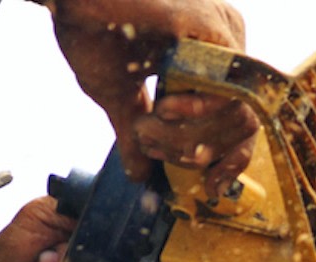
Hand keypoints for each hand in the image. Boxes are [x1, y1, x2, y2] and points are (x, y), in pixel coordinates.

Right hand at [48, 0, 257, 193]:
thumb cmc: (92, 35)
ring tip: (151, 124)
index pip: (244, 121)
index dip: (232, 161)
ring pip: (239, 113)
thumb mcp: (119, 97)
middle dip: (196, 151)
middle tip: (154, 145)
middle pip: (243, 125)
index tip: (209, 187)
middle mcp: (228, 44)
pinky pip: (229, 89)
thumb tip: (137, 172)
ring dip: (191, 134)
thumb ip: (135, 133)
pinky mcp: (216, 28)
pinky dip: (199, 109)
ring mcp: (226, 34)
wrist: (71, 1)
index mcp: (212, 59)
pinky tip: (166, 106)